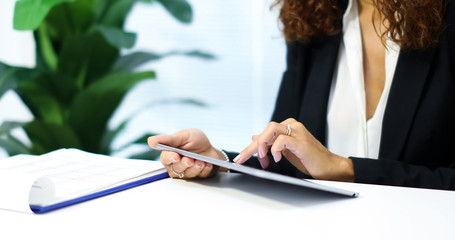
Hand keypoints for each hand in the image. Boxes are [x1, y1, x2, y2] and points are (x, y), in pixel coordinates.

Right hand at [148, 129, 223, 178]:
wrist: (210, 148)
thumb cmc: (194, 141)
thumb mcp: (183, 136)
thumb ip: (168, 139)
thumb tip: (150, 141)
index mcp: (169, 154)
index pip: (165, 159)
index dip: (170, 158)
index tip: (175, 156)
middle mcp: (176, 165)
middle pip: (176, 169)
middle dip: (184, 164)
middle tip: (190, 160)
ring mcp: (186, 172)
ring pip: (188, 174)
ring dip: (196, 167)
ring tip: (201, 161)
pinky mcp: (197, 177)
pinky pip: (200, 176)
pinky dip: (205, 169)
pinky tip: (207, 163)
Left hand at [233, 118, 353, 181]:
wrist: (330, 168)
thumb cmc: (309, 160)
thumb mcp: (286, 151)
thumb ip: (272, 143)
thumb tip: (255, 137)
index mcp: (288, 127)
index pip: (265, 132)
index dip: (252, 146)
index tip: (242, 157)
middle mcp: (293, 126)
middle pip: (266, 130)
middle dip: (252, 146)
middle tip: (242, 159)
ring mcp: (298, 133)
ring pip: (271, 130)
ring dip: (261, 145)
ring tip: (261, 158)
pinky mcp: (302, 143)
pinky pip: (282, 140)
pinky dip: (275, 149)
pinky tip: (276, 159)